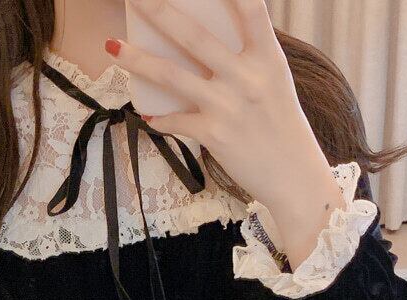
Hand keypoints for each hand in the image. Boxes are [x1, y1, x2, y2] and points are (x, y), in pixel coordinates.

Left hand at [106, 0, 346, 266]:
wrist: (293, 176)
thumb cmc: (281, 125)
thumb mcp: (273, 81)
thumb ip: (247, 56)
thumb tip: (204, 37)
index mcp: (267, 57)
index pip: (251, 8)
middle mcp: (247, 78)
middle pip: (195, 36)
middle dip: (160, 9)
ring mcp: (228, 106)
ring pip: (172, 76)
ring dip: (138, 60)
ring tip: (113, 46)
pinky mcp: (214, 135)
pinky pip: (175, 120)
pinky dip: (158, 118)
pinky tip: (147, 114)